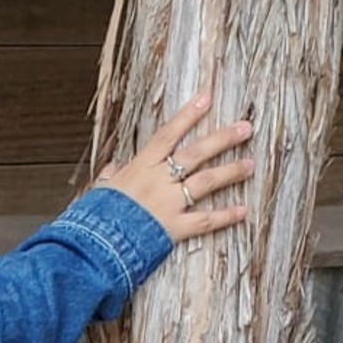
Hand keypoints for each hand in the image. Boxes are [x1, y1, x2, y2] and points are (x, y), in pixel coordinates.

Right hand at [90, 92, 253, 240]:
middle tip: (245, 128)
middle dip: (223, 139)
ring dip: (231, 171)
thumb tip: (111, 169)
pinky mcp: (174, 228)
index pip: (168, 134)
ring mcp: (168, 203)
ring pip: (206, 181)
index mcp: (140, 167)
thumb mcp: (98, 191)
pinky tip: (242, 211)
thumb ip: (108, 178)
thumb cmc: (93, 218)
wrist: (93, 244)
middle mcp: (159, 180)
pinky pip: (204, 221)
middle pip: (196, 153)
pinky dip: (225, 216)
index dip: (188, 114)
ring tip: (250, 164)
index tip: (206, 97)